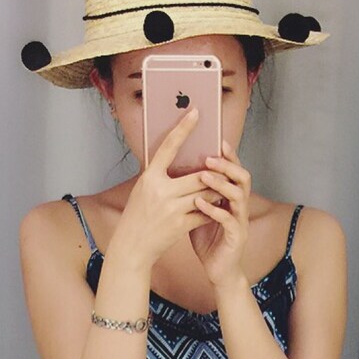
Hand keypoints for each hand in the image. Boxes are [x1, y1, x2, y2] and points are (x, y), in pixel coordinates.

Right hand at [109, 108, 211, 268]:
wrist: (132, 246)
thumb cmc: (138, 216)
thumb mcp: (143, 190)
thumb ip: (159, 175)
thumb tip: (177, 159)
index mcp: (149, 177)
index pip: (168, 146)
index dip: (183, 128)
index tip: (196, 112)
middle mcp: (160, 191)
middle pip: (198, 175)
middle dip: (214, 174)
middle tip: (225, 168)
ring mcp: (171, 209)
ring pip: (205, 194)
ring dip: (216, 192)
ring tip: (222, 189)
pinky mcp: (180, 225)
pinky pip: (205, 213)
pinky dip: (212, 210)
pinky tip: (216, 209)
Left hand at [189, 139, 250, 292]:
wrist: (218, 270)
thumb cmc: (208, 240)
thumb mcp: (198, 211)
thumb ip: (193, 193)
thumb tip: (173, 172)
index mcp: (232, 198)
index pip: (234, 170)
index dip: (229, 155)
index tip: (218, 140)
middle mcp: (240, 206)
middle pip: (242, 177)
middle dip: (227, 165)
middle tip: (209, 158)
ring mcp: (240, 221)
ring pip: (239, 195)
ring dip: (220, 184)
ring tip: (203, 176)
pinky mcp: (237, 237)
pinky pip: (229, 220)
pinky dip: (214, 209)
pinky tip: (200, 203)